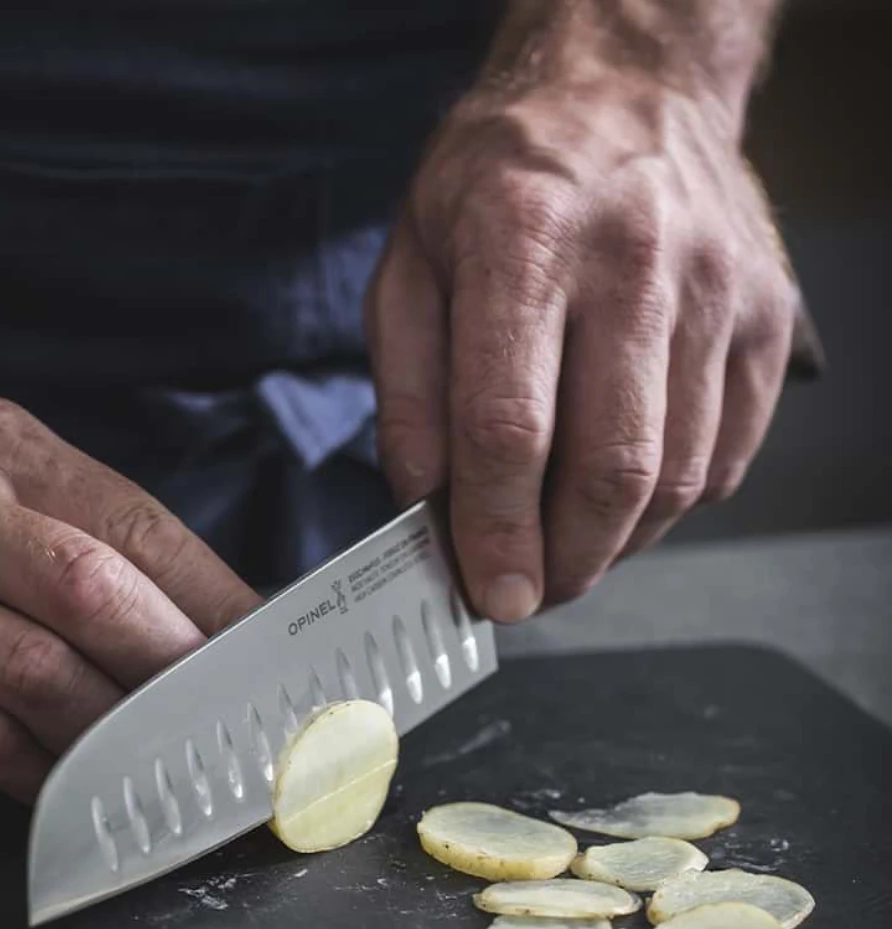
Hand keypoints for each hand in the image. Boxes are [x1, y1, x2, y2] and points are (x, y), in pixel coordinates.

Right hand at [0, 392, 259, 800]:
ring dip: (123, 734)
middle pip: (94, 590)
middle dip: (182, 668)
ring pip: (42, 676)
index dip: (217, 598)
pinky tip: (85, 789)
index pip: (135, 522)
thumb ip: (81, 547)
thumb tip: (210, 626)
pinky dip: (49, 775)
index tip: (271, 656)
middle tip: (238, 719)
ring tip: (173, 761)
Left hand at [368, 69, 797, 619]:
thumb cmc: (500, 182)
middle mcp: (635, 262)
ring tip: (565, 551)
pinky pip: (726, 455)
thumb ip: (408, 392)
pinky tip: (621, 501)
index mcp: (524, 239)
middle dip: (563, 562)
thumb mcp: (410, 266)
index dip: (496, 531)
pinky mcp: (764, 319)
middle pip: (611, 467)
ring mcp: (715, 290)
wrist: (623, 90)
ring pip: (676, 476)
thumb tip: (427, 505)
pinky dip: (668, 507)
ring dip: (613, 546)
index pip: (510, 426)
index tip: (488, 593)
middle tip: (526, 592)